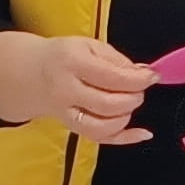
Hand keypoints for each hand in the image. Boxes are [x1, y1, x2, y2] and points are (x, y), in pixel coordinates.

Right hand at [0, 32, 155, 144]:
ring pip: (103, 126)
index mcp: (71, 62)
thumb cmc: (65, 56)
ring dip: (127, 116)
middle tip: (139, 89)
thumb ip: (117, 60)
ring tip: (129, 102)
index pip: (111, 77)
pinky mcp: (70, 128)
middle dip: (133, 98)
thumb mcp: (89, 45)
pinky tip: (143, 133)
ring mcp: (65, 112)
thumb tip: (143, 74)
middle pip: (108, 104)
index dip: (138, 80)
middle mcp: (65, 89)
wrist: (32, 73)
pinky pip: (99, 139)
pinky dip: (125, 139)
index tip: (153, 76)